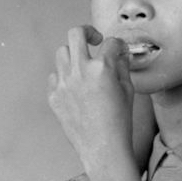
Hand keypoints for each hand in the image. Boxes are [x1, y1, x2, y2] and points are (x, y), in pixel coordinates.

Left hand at [48, 26, 133, 169]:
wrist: (103, 148)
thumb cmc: (118, 123)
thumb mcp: (127, 91)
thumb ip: (122, 67)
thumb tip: (119, 55)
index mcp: (101, 68)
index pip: (110, 43)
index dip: (118, 44)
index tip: (119, 49)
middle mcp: (79, 71)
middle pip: (76, 34)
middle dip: (88, 32)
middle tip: (94, 40)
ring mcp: (63, 82)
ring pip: (62, 52)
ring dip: (74, 54)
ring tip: (83, 64)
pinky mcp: (54, 95)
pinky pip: (55, 76)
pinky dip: (64, 76)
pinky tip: (75, 86)